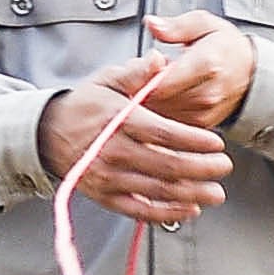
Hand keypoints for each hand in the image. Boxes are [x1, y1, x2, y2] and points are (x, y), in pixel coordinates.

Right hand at [37, 59, 230, 222]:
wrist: (49, 134)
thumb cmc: (85, 105)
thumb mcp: (108, 80)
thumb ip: (136, 73)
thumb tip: (160, 60)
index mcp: (119, 120)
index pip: (164, 133)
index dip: (194, 141)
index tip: (217, 143)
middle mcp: (113, 151)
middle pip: (167, 165)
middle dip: (202, 169)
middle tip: (224, 167)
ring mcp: (109, 177)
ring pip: (158, 190)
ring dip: (193, 194)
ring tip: (217, 192)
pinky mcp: (106, 197)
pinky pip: (140, 210)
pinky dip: (168, 213)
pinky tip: (191, 208)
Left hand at [137, 11, 259, 127]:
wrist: (251, 73)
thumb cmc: (226, 47)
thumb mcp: (204, 23)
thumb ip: (175, 26)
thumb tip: (153, 24)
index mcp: (207, 64)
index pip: (162, 80)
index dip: (142, 74)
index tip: (139, 64)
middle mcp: (206, 93)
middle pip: (157, 98)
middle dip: (142, 84)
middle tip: (145, 69)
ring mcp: (204, 112)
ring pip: (159, 111)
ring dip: (149, 97)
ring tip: (157, 79)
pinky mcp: (200, 124)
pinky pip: (168, 120)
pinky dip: (160, 108)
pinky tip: (165, 93)